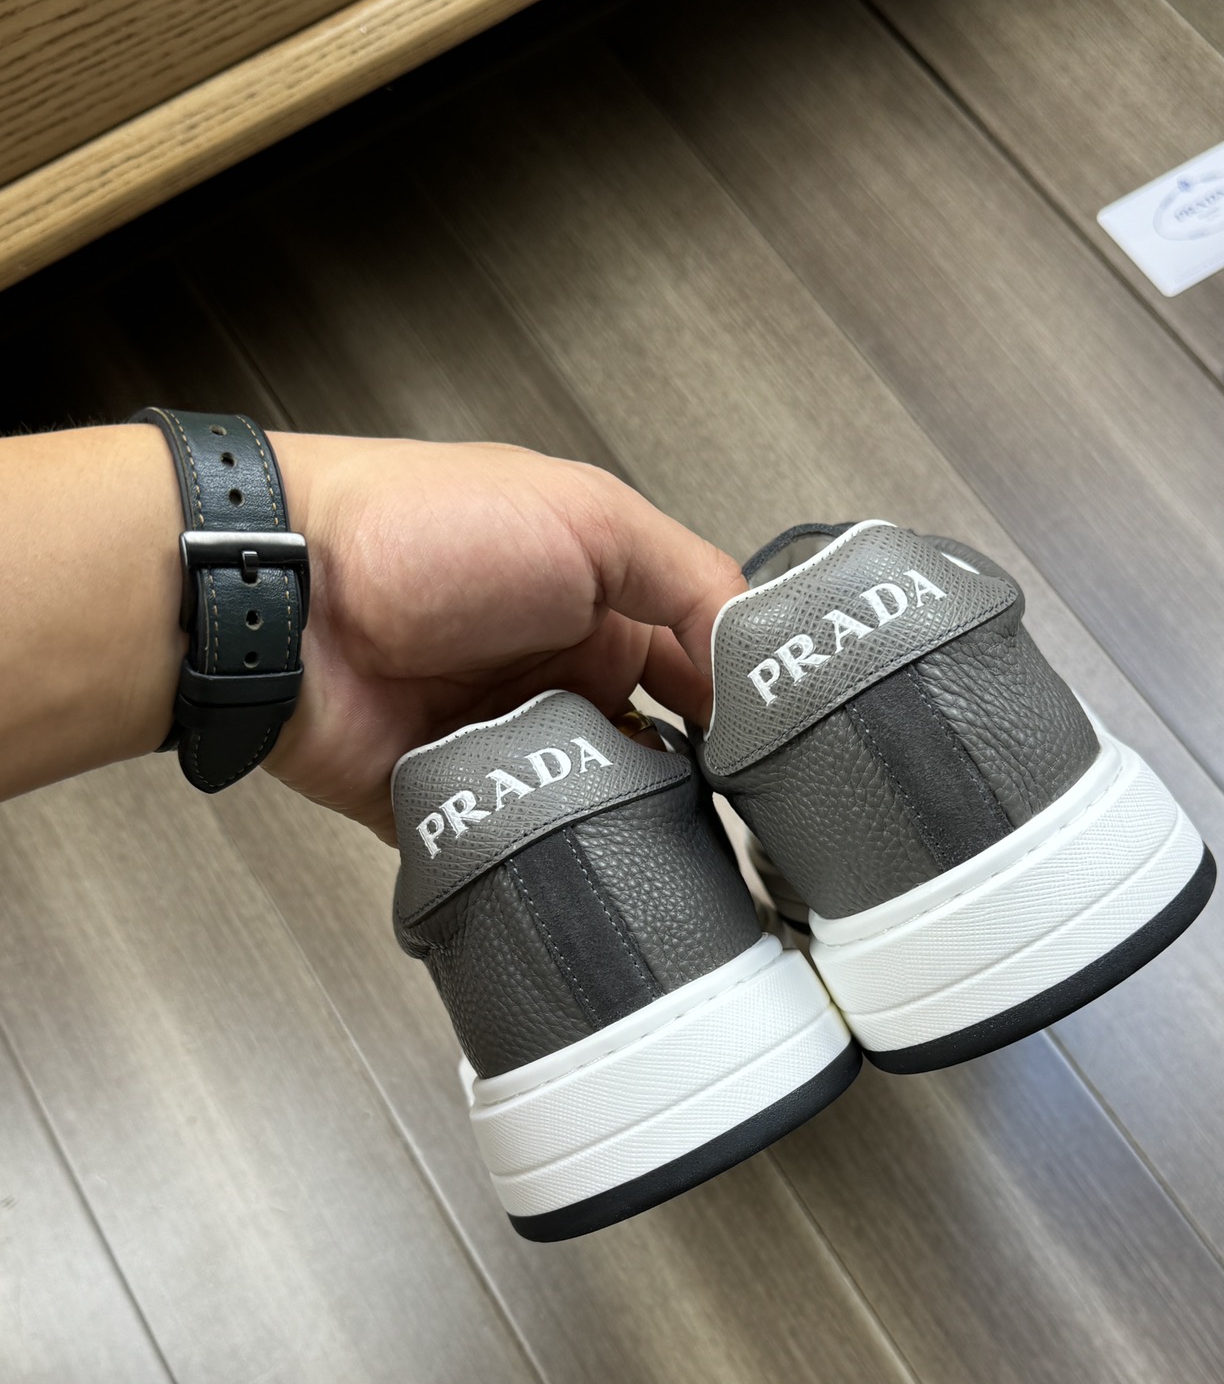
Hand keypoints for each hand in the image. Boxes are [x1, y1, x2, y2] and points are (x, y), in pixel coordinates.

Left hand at [269, 434, 744, 840]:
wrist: (284, 598)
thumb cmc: (420, 531)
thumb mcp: (589, 520)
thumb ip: (689, 581)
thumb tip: (761, 653)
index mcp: (596, 607)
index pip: (698, 671)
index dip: (741, 711)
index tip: (778, 756)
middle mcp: (556, 679)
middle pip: (654, 756)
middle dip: (686, 786)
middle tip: (722, 816)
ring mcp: (502, 745)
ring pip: (592, 813)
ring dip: (616, 822)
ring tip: (643, 834)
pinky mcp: (450, 806)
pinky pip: (511, 852)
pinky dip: (538, 860)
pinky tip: (569, 863)